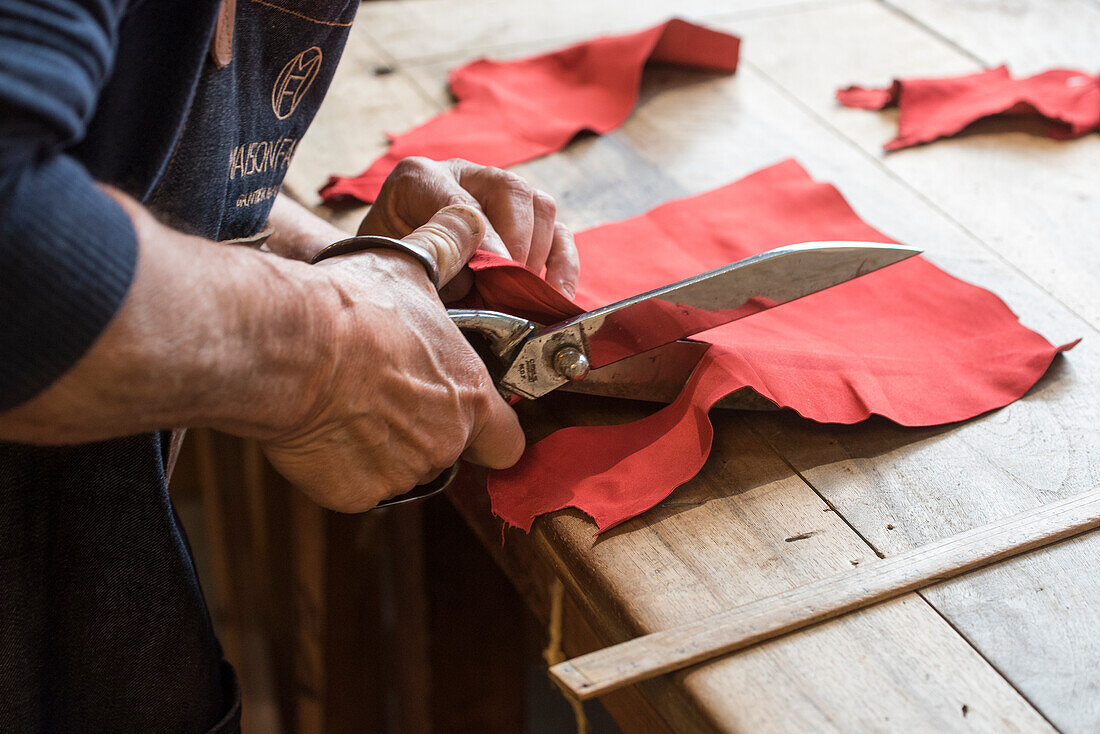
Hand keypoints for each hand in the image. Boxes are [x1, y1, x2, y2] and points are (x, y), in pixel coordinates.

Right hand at [259, 204, 525, 510]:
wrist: (292, 345)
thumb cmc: (356, 307)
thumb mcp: (411, 267)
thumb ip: (448, 248)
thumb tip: (467, 216)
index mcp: (470, 396)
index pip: (508, 441)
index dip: (493, 432)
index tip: (473, 419)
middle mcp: (445, 442)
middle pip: (448, 452)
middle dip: (426, 432)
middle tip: (388, 396)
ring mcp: (401, 472)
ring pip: (401, 469)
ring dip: (384, 448)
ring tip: (350, 404)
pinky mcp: (356, 494)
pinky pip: (356, 488)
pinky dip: (342, 468)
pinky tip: (324, 428)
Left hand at [360, 157, 579, 298]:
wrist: (388, 271)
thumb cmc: (387, 269)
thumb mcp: (392, 265)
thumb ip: (430, 264)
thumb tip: (477, 279)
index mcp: (419, 179)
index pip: (460, 199)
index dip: (483, 235)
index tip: (496, 267)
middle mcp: (464, 176)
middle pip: (511, 190)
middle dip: (516, 242)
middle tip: (511, 285)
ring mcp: (499, 196)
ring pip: (540, 207)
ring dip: (538, 254)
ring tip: (521, 293)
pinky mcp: (526, 222)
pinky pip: (559, 234)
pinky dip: (563, 266)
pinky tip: (555, 296)